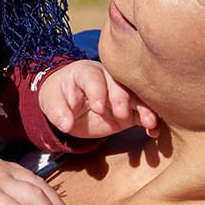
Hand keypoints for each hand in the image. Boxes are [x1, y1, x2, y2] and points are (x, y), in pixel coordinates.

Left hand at [39, 59, 157, 138]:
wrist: (68, 103)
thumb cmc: (59, 95)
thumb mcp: (50, 101)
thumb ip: (57, 111)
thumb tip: (65, 124)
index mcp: (85, 72)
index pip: (92, 78)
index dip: (97, 91)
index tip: (98, 108)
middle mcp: (107, 79)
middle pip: (119, 84)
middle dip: (122, 98)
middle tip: (121, 113)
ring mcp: (121, 95)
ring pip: (136, 97)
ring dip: (144, 109)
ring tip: (149, 122)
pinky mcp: (129, 111)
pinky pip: (141, 114)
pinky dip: (149, 122)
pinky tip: (153, 132)